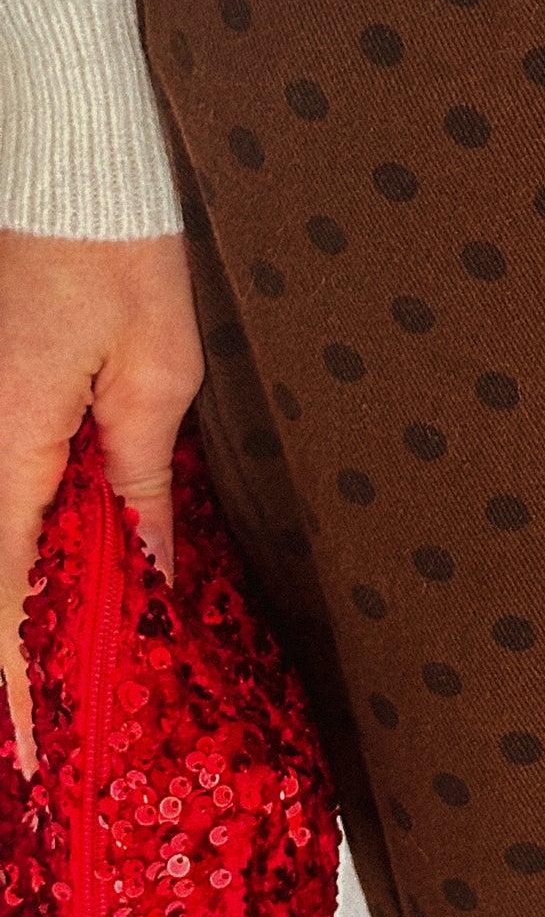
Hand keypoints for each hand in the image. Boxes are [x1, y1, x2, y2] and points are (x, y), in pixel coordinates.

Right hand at [0, 232, 202, 772]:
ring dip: (21, 607)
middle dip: (14, 660)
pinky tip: (58, 584)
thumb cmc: (117, 256)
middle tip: (47, 742)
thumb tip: (145, 569)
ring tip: (58, 683)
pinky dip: (25, 553)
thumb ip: (142, 482)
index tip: (30, 749)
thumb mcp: (157, 377)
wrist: (69, 167)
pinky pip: (2, 500)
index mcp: (3, 448)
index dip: (13, 679)